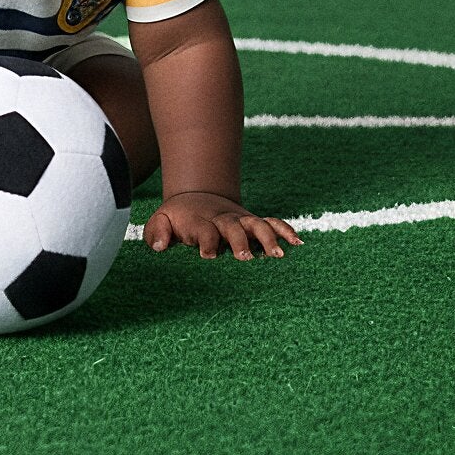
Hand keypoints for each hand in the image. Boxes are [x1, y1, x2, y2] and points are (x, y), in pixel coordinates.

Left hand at [145, 191, 300, 260]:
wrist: (196, 197)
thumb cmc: (177, 218)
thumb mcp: (161, 220)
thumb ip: (157, 232)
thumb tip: (159, 247)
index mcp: (199, 221)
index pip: (204, 230)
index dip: (206, 241)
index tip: (208, 256)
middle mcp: (222, 219)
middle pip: (233, 227)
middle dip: (240, 240)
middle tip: (244, 257)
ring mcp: (240, 220)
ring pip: (257, 224)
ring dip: (268, 238)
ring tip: (278, 255)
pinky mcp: (253, 222)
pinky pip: (272, 223)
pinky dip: (285, 231)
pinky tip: (298, 244)